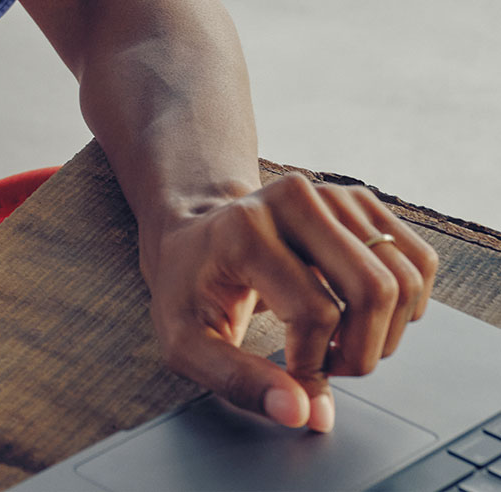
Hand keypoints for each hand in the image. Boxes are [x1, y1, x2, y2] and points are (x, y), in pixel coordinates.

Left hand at [143, 172, 437, 430]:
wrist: (192, 233)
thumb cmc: (189, 286)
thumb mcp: (186, 342)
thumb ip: (239, 382)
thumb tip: (304, 412)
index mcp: (244, 227)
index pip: (315, 312)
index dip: (313, 363)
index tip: (293, 374)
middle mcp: (292, 197)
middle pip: (373, 289)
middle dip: (364, 350)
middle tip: (331, 363)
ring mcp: (329, 193)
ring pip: (403, 278)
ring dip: (388, 331)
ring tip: (342, 339)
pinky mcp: (359, 201)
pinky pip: (419, 262)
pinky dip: (406, 303)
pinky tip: (363, 313)